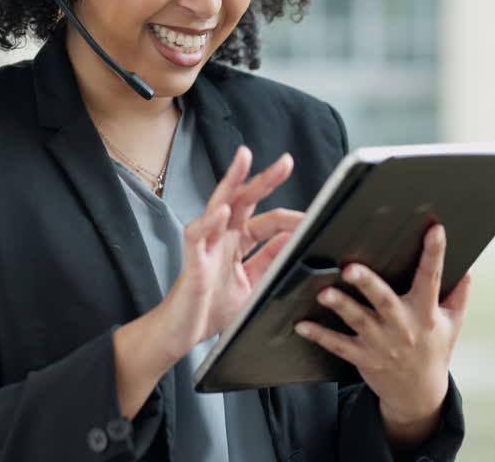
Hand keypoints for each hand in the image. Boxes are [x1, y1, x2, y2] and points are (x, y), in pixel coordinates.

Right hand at [153, 145, 304, 361]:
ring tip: (244, 159)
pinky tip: (221, 211)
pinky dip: (209, 222)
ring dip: (232, 182)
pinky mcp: (192, 262)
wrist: (181, 334)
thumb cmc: (212, 310)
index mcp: (237, 244)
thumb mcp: (253, 285)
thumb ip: (271, 262)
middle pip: (243, 201)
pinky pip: (197, 236)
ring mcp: (206, 247)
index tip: (313, 220)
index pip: (267, 222)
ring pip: (218, 205)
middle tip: (286, 161)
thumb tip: (294, 241)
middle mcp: (222, 239)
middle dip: (264, 180)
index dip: (291, 220)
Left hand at [294, 222, 472, 445]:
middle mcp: (403, 327)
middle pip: (384, 300)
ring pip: (358, 321)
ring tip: (323, 292)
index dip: (434, 253)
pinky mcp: (364, 358)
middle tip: (350, 267)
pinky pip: (338, 345)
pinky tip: (301, 325)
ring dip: (340, 306)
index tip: (434, 229)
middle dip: (367, 283)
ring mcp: (381, 344)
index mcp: (426, 313)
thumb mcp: (452, 323)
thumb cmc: (434, 349)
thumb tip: (468, 266)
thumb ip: (459, 294)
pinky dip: (319, 335)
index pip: (432, 278)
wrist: (419, 395)